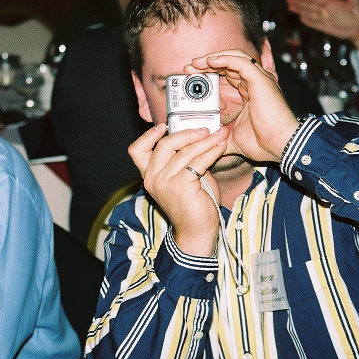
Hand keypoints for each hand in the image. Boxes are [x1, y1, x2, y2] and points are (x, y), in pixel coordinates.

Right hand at [128, 123, 226, 254]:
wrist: (197, 232)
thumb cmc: (193, 206)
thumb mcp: (184, 178)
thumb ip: (185, 160)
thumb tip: (200, 138)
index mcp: (150, 176)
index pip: (137, 151)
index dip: (148, 135)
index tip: (163, 126)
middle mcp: (153, 179)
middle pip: (164, 145)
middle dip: (186, 133)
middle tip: (204, 129)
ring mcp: (165, 182)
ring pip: (185, 151)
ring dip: (205, 141)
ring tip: (219, 135)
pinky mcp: (180, 186)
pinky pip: (197, 161)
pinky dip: (211, 151)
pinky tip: (220, 147)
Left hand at [187, 51, 297, 162]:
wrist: (281, 146)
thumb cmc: (263, 144)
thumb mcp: (232, 139)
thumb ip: (218, 137)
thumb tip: (202, 144)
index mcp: (250, 94)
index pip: (228, 75)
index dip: (210, 73)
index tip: (192, 77)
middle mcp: (255, 83)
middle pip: (228, 64)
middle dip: (207, 64)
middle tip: (189, 68)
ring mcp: (259, 80)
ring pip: (234, 58)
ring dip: (213, 58)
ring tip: (196, 63)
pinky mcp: (261, 80)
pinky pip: (240, 62)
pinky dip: (224, 58)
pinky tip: (210, 61)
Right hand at [286, 0, 358, 48]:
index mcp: (331, 2)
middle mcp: (326, 10)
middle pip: (309, 5)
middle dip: (298, 2)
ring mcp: (325, 19)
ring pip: (310, 14)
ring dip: (300, 10)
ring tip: (290, 7)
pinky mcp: (326, 28)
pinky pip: (315, 24)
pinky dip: (308, 22)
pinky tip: (301, 18)